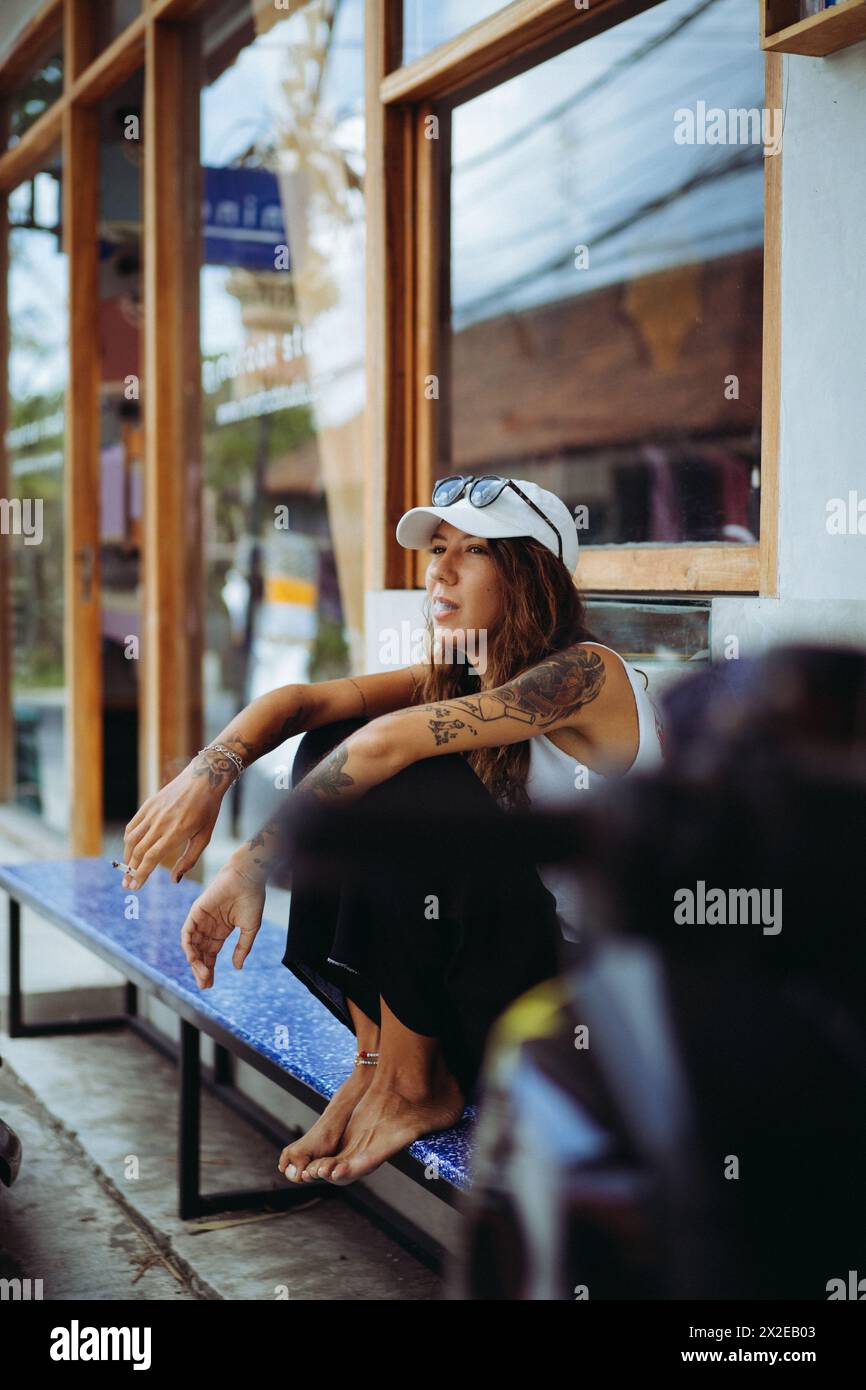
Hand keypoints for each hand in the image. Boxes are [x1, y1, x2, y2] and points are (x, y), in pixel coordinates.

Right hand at [122, 756, 233, 888]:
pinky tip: (130, 849)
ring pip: (132, 839)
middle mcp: (161, 823)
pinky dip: (128, 840)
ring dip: (127, 857)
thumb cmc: (207, 810)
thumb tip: (175, 880)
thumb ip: (189, 860)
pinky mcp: (148, 805)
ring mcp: (153, 813)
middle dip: (131, 871)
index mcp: (176, 832)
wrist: (203, 778)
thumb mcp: (204, 837)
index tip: (134, 887)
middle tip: (127, 885)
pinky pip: (133, 826)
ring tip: (128, 869)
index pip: (151, 858)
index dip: (141, 874)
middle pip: (139, 852)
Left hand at [180, 861, 265, 989]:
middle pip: (200, 953)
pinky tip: (194, 958)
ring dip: (196, 962)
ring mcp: (201, 920)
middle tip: (205, 985)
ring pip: (192, 946)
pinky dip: (188, 946)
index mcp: (221, 931)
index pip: (211, 954)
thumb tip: (237, 968)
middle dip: (201, 970)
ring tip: (203, 975)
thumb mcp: (250, 930)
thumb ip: (242, 948)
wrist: (249, 878)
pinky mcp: (196, 912)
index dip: (209, 970)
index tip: (209, 985)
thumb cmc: (252, 899)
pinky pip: (187, 932)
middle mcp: (209, 927)